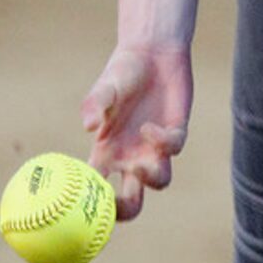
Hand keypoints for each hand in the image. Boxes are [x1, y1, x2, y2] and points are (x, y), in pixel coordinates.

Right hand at [81, 43, 192, 220]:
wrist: (151, 52)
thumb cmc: (121, 71)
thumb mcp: (103, 88)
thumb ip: (93, 105)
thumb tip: (87, 126)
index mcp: (106, 151)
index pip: (97, 190)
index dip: (92, 205)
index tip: (86, 208)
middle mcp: (130, 155)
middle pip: (131, 200)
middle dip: (125, 211)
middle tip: (118, 205)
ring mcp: (154, 147)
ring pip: (159, 181)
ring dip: (149, 179)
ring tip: (139, 165)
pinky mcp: (176, 132)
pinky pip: (173, 149)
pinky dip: (161, 143)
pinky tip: (148, 127)